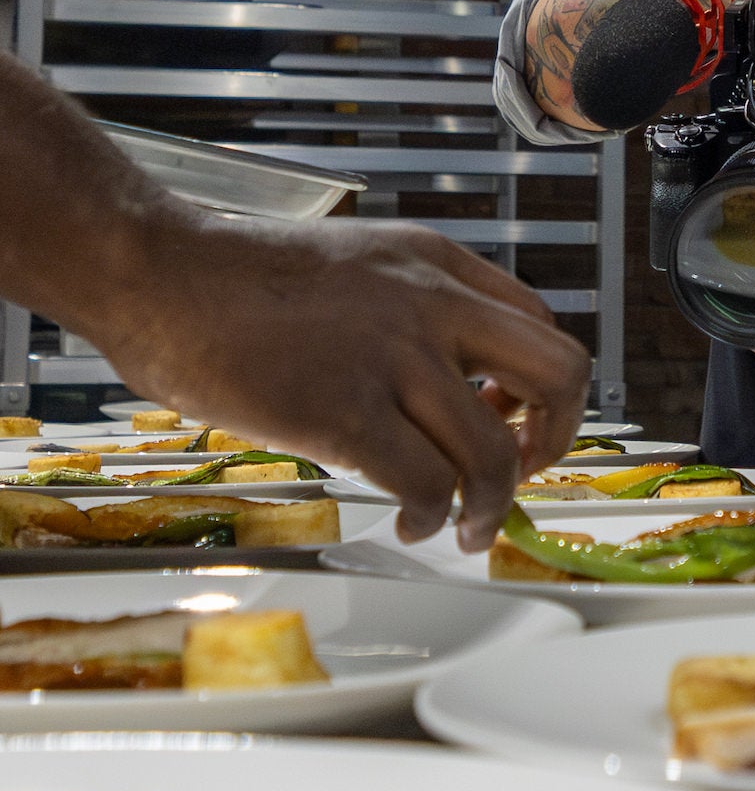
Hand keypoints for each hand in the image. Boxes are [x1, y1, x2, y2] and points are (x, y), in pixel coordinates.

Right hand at [91, 207, 589, 548]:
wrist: (160, 272)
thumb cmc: (237, 277)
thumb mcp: (356, 263)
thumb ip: (408, 306)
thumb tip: (444, 379)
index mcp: (435, 263)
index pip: (541, 324)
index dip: (540, 387)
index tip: (512, 420)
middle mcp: (431, 302)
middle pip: (558, 374)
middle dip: (554, 439)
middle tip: (522, 474)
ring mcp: (392, 356)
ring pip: (495, 450)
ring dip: (491, 505)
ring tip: (464, 527)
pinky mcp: (344, 410)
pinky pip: (426, 484)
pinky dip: (430, 519)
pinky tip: (409, 523)